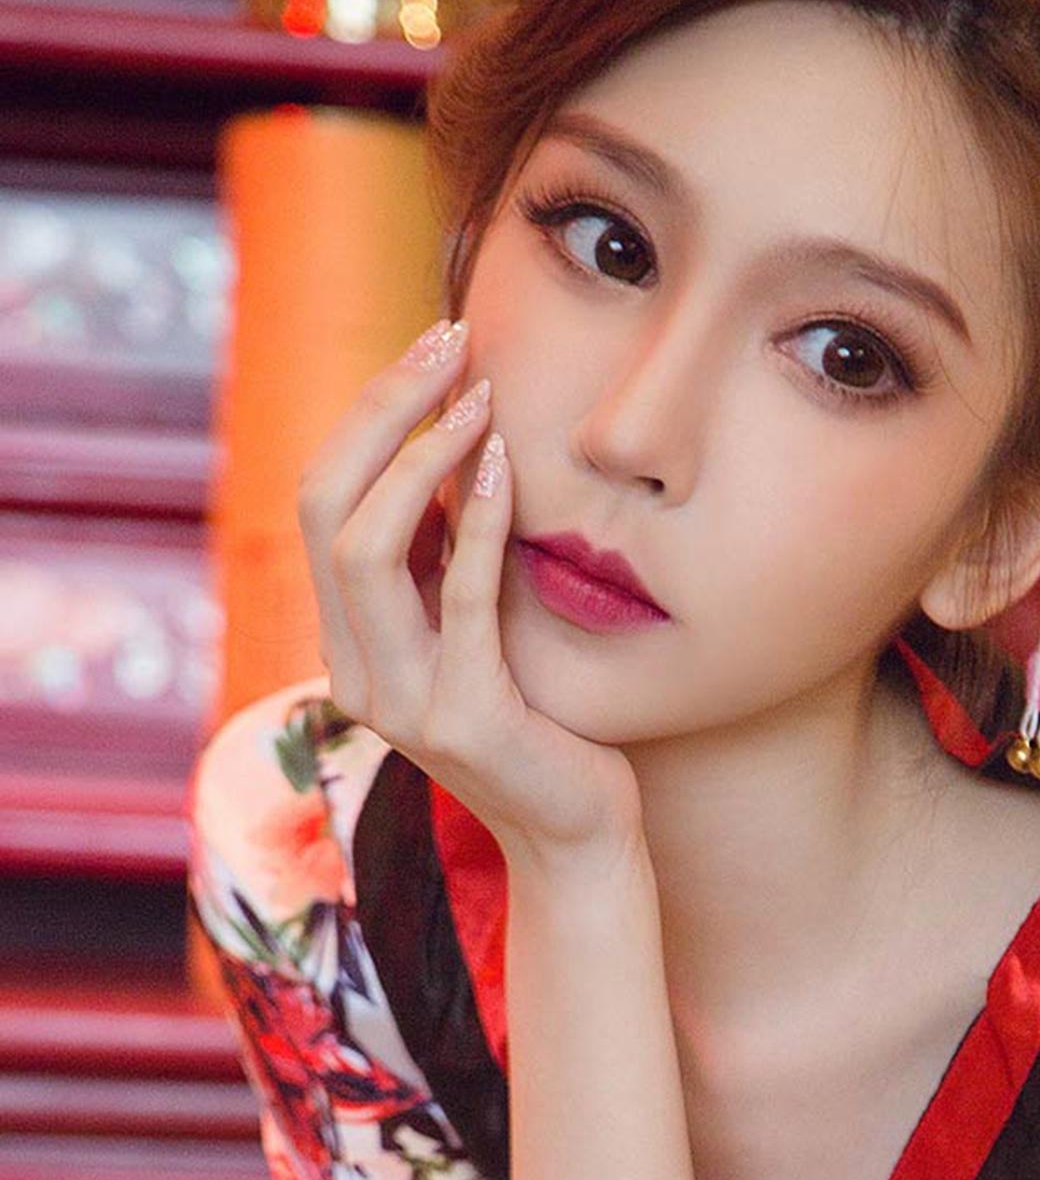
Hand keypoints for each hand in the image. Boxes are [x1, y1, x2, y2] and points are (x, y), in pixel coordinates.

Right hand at [297, 322, 644, 867]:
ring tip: (479, 396)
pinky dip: (474, 522)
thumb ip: (448, 557)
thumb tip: (457, 433)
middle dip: (382, 412)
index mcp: (348, 643)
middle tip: (448, 343)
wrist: (579, 835)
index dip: (369, 415)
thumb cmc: (545, 722)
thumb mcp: (482, 626)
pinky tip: (505, 466)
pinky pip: (455, 599)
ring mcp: (400, 700)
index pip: (320, 500)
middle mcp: (355, 671)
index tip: (432, 350)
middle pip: (323, 507)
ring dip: (422, 457)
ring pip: (363, 549)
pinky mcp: (462, 717)